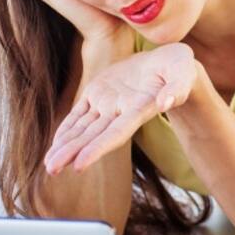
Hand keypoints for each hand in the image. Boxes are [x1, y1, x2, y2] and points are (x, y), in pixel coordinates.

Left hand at [44, 42, 198, 174]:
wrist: (167, 64)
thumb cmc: (179, 68)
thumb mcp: (184, 71)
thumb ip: (177, 87)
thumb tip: (166, 102)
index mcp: (140, 108)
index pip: (117, 133)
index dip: (98, 148)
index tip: (80, 165)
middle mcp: (121, 112)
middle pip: (94, 136)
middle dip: (73, 153)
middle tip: (52, 170)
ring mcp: (108, 104)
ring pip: (83, 128)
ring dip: (66, 146)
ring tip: (49, 164)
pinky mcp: (98, 93)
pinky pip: (79, 114)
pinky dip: (67, 128)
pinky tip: (56, 144)